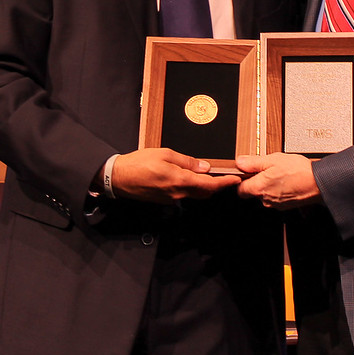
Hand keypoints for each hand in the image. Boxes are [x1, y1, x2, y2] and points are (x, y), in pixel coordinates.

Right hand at [111, 148, 240, 202]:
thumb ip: (187, 161)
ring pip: (194, 194)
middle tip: (225, 176)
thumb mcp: (165, 154)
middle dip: (217, 185)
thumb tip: (204, 167)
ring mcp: (171, 199)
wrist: (118, 177)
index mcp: (180, 181)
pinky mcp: (164, 200)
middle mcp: (177, 194)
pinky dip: (191, 187)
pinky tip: (189, 178)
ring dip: (204, 187)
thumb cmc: (139, 163)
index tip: (235, 180)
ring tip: (209, 175)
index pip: (209, 185)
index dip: (224, 183)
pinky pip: (183, 194)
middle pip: (204, 192)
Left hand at [236, 153, 321, 209]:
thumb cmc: (298, 171)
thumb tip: (240, 163)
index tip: (247, 173)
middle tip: (268, 169)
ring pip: (265, 195)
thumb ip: (253, 162)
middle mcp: (266, 200)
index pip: (240, 190)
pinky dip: (279, 190)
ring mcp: (276, 204)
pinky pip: (277, 197)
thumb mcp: (273, 159)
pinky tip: (288, 180)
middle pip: (253, 192)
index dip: (242, 180)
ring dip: (270, 185)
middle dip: (257, 181)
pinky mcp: (286, 206)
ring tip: (281, 173)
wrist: (319, 182)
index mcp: (259, 188)